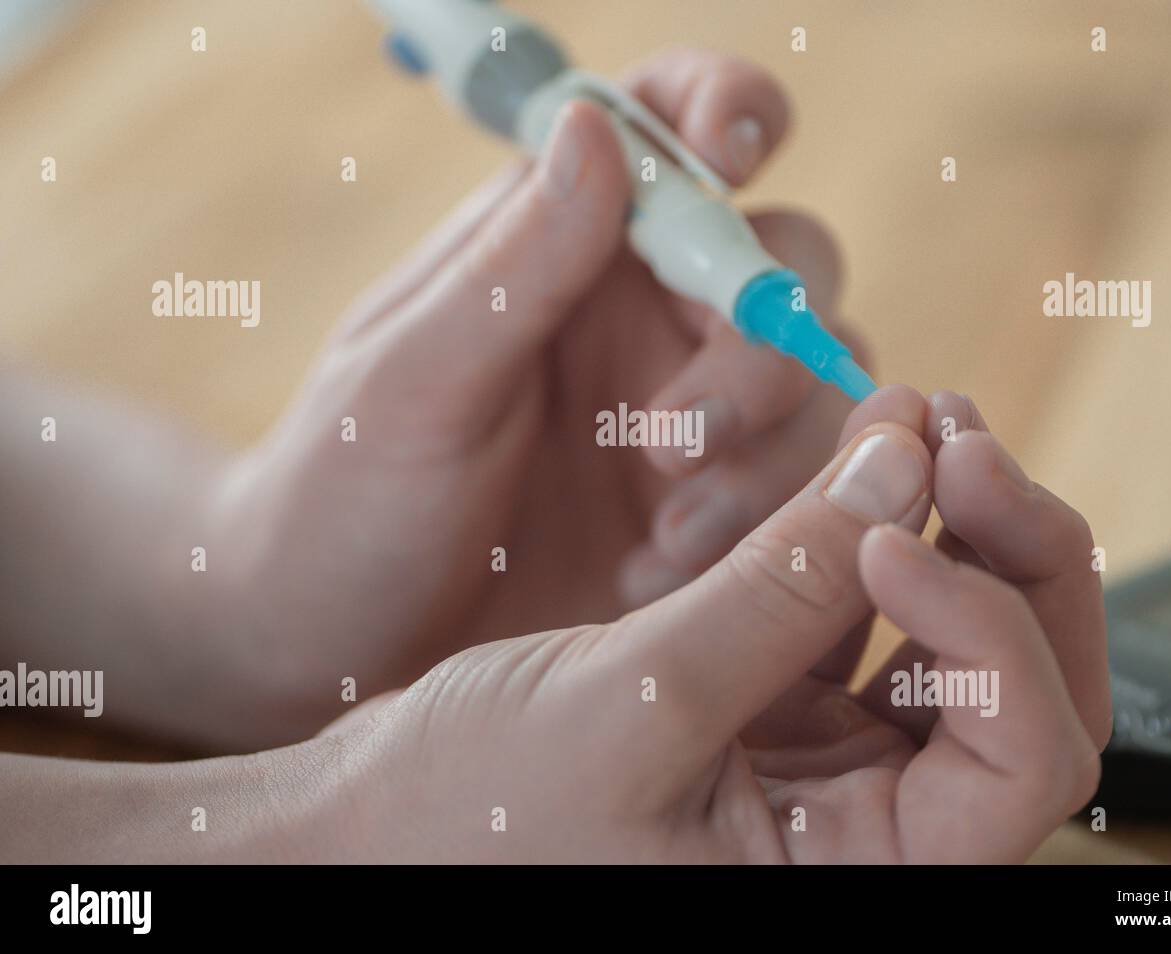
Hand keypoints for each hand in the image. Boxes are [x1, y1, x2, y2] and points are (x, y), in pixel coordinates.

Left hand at [201, 50, 858, 735]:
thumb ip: (517, 261)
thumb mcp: (414, 377)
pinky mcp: (717, 512)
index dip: (727, 110)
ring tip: (667, 540)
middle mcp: (647, 316)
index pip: (674, 131)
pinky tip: (652, 578)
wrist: (344, 643)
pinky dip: (762, 529)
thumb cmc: (348, 490)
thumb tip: (594, 126)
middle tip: (676, 441)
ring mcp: (692, 415)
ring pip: (817, 386)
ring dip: (768, 456)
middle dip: (759, 349)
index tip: (730, 151)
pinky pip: (803, 493)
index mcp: (566, 244)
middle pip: (784, 270)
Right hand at [316, 391, 1106, 862]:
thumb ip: (784, 585)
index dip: (991, 628)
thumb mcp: (641, 699)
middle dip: (1006, 550)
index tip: (890, 532)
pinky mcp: (777, 694)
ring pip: (956, 629)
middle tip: (956, 440)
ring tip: (911, 419)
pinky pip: (867, 603)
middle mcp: (868, 821)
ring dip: (946, 517)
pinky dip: (867, 523)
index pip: (1025, 760)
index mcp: (859, 869)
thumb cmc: (480, 815)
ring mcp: (829, 754)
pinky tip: (856, 451)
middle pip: (1024, 685)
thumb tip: (905, 467)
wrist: (381, 819)